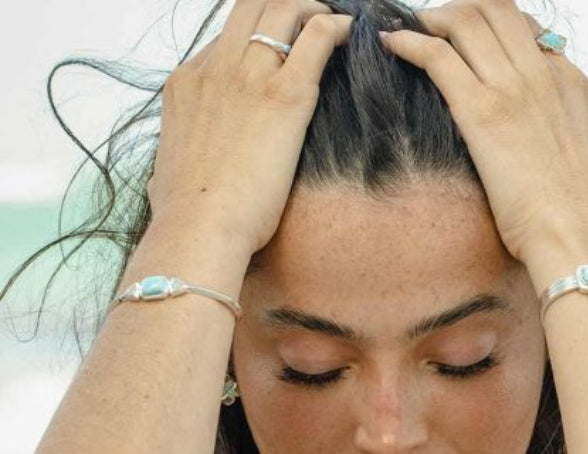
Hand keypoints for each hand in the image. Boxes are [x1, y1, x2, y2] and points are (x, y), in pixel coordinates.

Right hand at [146, 0, 351, 253]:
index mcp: (186, 85)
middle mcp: (214, 69)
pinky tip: (350, 34)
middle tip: (311, 18)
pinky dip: (335, 28)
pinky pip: (315, 39)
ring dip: (312, 9)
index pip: (224, 41)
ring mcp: (247, 78)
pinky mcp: (283, 97)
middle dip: (284, 6)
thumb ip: (180, 157)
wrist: (198, 228)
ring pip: (282, 11)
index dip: (255, 37)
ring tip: (334, 21)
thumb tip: (172, 177)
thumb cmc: (186, 215)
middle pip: (251, 8)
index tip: (279, 48)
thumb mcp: (169, 171)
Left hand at [379, 0, 587, 265]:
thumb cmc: (584, 220)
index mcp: (571, 84)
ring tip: (412, 31)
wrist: (578, 237)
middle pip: (496, 9)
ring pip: (465, 20)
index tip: (472, 44)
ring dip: (432, 19)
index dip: (495, 30)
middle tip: (436, 26)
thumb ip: (579, 153)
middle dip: (461, 9)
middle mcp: (543, 74)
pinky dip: (408, 42)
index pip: (528, 33)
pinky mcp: (482, 112)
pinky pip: (437, 56)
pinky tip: (391, 44)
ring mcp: (514, 89)